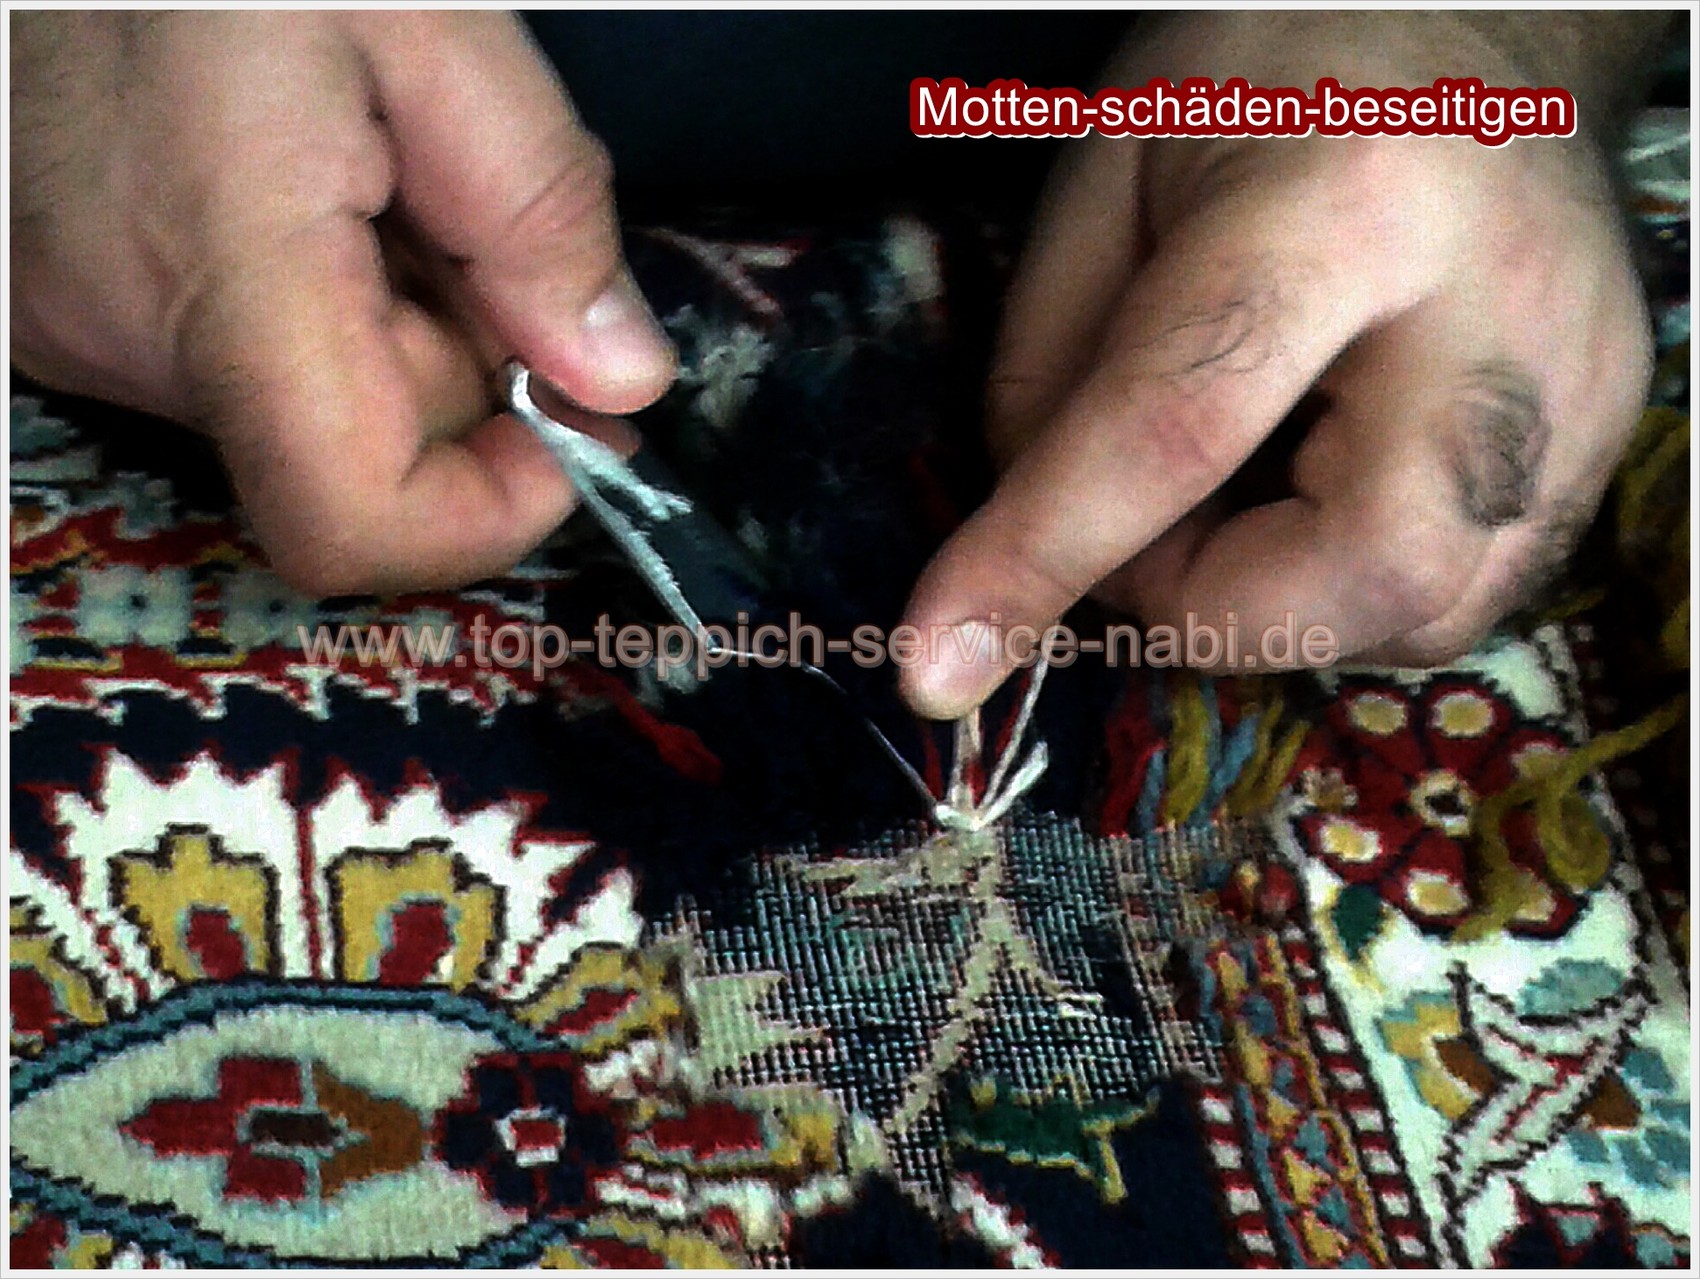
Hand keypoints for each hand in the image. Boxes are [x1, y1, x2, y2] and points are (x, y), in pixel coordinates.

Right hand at [11, 11, 675, 593]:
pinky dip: (315, 298)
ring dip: (391, 317)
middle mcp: (118, 335)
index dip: (487, 516)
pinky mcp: (58, 302)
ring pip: (305, 405)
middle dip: (463, 360)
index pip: (354, 521)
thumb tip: (617, 381)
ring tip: (375, 162)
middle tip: (469, 209)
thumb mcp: (429, 25)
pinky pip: (237, 358)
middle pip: (360, 453)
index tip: (569, 432)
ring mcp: (73, 325)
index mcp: (220, 270)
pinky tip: (307, 177)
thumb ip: (538, 211)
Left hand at [899, 11, 1659, 718]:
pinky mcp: (1605, 446)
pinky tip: (1319, 486)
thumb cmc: (1265, 86)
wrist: (1470, 44)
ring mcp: (1580, 393)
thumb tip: (1026, 560)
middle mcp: (1499, 317)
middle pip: (1364, 571)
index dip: (1043, 556)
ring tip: (1242, 491)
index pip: (1177, 423)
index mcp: (1348, 203)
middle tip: (1148, 532)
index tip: (937, 662)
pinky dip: (1347, 591)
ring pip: (1426, 619)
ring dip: (1282, 608)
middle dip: (1212, 606)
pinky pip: (1463, 601)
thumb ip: (1049, 372)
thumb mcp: (1103, 182)